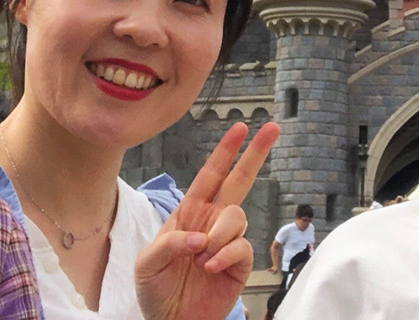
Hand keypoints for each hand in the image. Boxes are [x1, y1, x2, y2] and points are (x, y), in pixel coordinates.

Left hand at [134, 120, 280, 319]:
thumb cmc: (155, 290)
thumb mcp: (147, 263)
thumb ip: (169, 243)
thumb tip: (199, 237)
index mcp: (189, 214)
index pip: (209, 176)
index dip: (224, 152)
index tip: (239, 128)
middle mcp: (211, 222)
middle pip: (239, 181)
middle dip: (255, 153)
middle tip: (271, 129)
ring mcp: (227, 242)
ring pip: (237, 216)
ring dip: (218, 233)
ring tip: (201, 257)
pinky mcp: (239, 264)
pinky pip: (241, 246)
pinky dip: (225, 254)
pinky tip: (210, 267)